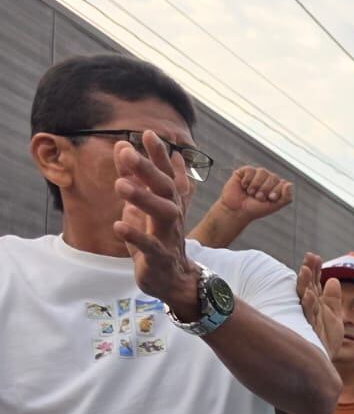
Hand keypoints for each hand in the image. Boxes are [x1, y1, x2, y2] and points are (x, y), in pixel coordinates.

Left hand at [113, 133, 200, 316]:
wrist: (174, 279)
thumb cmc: (157, 239)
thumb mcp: (143, 205)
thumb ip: (133, 177)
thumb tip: (123, 146)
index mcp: (168, 203)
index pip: (166, 174)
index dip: (158, 154)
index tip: (148, 133)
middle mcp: (172, 216)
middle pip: (166, 189)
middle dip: (148, 169)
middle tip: (126, 152)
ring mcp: (168, 236)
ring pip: (163, 213)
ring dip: (143, 198)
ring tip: (120, 185)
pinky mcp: (160, 258)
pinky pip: (151, 246)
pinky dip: (136, 235)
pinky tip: (119, 225)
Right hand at [218, 165, 293, 221]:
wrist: (237, 210)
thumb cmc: (255, 209)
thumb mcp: (274, 206)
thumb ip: (286, 198)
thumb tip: (289, 184)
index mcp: (277, 186)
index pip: (283, 183)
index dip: (276, 192)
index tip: (270, 199)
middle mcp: (268, 179)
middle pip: (273, 177)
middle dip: (265, 189)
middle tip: (258, 197)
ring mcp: (257, 174)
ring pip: (262, 172)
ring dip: (256, 185)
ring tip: (251, 193)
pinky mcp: (245, 171)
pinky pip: (250, 170)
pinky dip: (247, 180)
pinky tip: (243, 186)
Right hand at [295, 252, 341, 354]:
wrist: (324, 362)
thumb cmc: (326, 339)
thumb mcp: (334, 316)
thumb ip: (332, 299)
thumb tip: (333, 280)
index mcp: (314, 304)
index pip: (313, 283)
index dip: (314, 270)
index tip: (315, 256)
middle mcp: (308, 309)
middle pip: (306, 287)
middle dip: (307, 273)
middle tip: (309, 258)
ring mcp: (307, 319)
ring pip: (304, 299)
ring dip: (305, 285)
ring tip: (305, 270)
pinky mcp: (308, 331)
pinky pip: (308, 316)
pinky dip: (309, 305)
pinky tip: (310, 295)